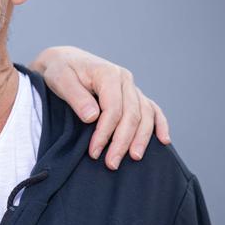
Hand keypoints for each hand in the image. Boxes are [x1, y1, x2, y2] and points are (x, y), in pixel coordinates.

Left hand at [31, 46, 169, 169]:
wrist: (64, 60)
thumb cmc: (60, 70)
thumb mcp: (61, 80)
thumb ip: (76, 98)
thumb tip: (92, 117)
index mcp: (108, 74)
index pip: (113, 109)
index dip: (105, 132)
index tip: (94, 152)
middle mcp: (125, 79)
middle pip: (131, 115)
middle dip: (122, 141)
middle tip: (111, 164)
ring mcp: (131, 87)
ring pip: (145, 114)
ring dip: (141, 138)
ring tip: (134, 158)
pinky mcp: (133, 94)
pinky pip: (152, 109)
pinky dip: (159, 124)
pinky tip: (163, 140)